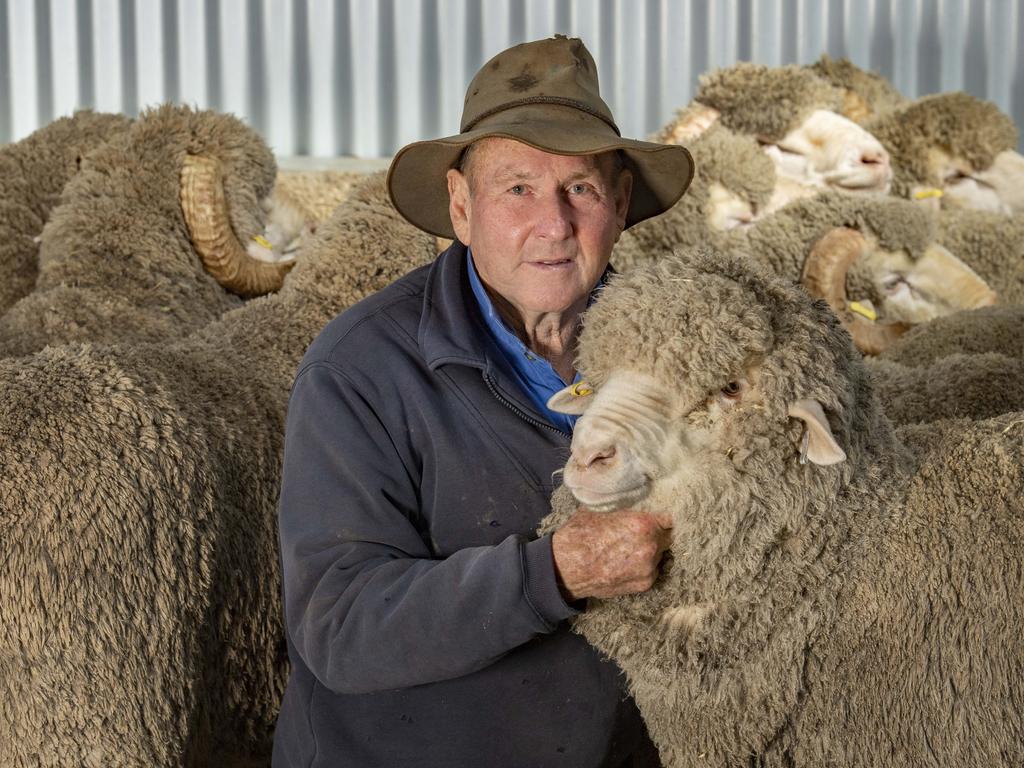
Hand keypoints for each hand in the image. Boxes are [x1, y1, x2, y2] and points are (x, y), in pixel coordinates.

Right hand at [550, 508, 672, 600]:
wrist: (565, 568)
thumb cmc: (579, 535)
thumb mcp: (600, 510)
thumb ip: (624, 509)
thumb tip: (633, 502)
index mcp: (643, 524)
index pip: (670, 518)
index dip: (664, 518)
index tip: (658, 518)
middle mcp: (650, 546)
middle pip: (668, 537)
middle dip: (658, 534)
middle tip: (643, 533)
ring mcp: (649, 568)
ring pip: (660, 555)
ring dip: (651, 551)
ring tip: (631, 549)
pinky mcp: (644, 584)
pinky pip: (652, 570)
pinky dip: (644, 566)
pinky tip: (627, 562)